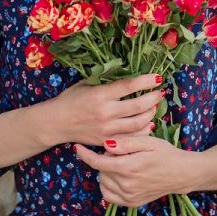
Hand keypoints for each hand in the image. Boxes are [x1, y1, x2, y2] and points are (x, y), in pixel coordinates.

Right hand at [45, 73, 163, 146]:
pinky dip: (142, 131)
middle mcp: (105, 112)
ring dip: (150, 114)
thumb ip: (105, 80)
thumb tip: (127, 74)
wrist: (55, 123)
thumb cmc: (70, 100)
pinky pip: (130, 138)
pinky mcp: (106, 141)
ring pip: (137, 124)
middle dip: (153, 98)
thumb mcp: (86, 84)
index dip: (146, 81)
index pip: (128, 86)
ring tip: (154, 107)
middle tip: (160, 93)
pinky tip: (146, 124)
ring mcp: (106, 129)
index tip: (157, 77)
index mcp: (100, 95)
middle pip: (137, 106)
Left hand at [73, 135, 192, 207]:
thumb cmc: (165, 153)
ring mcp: (129, 197)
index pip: (98, 162)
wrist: (182, 173)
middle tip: (118, 152)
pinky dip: (108, 186)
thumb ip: (126, 143)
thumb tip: (106, 145)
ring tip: (121, 164)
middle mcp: (127, 185)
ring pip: (103, 183)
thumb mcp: (148, 141)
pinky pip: (109, 196)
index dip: (85, 154)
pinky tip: (118, 177)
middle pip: (100, 171)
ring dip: (105, 172)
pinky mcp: (132, 203)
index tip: (77, 147)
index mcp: (129, 168)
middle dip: (104, 159)